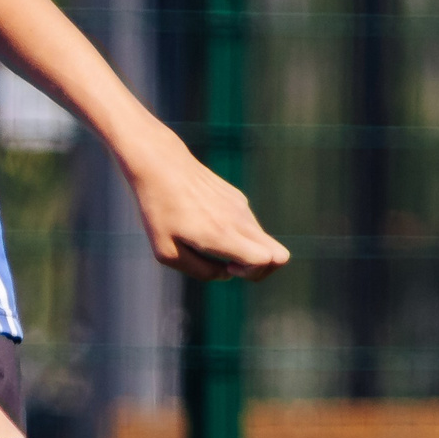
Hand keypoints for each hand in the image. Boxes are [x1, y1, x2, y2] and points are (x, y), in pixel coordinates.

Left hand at [128, 146, 290, 281]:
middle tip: (231, 264)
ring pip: (262, 241)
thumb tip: (225, 273)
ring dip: (244, 250)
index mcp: (222, 234)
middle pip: (280, 256)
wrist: (161, 164)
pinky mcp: (237, 197)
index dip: (252, 273)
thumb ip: (200, 271)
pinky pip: (247, 226)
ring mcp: (241, 207)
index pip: (267, 259)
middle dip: (261, 270)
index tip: (228, 266)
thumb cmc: (158, 209)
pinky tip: (205, 223)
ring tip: (208, 240)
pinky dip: (235, 234)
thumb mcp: (166, 252)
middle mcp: (239, 220)